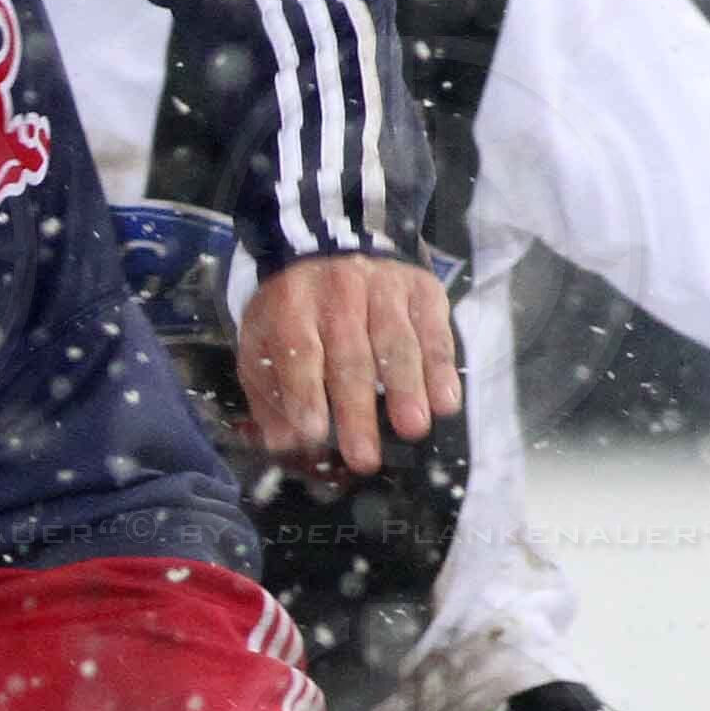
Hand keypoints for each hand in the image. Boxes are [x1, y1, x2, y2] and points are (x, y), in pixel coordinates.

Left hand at [236, 252, 461, 475]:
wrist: (329, 254)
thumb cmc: (294, 315)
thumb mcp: (264, 344)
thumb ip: (269, 394)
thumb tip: (283, 441)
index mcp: (291, 304)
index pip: (299, 351)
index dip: (305, 392)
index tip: (313, 432)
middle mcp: (338, 290)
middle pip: (350, 355)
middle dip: (357, 410)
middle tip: (365, 456)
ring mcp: (383, 285)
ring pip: (395, 341)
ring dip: (406, 388)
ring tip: (413, 427)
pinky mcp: (420, 287)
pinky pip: (434, 330)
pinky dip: (440, 368)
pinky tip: (445, 401)